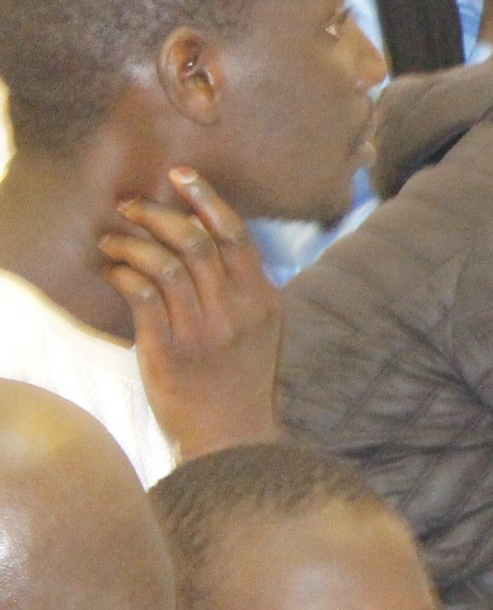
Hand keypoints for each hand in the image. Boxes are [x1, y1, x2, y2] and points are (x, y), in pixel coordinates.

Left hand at [98, 168, 281, 457]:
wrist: (229, 434)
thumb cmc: (239, 379)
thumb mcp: (259, 330)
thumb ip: (243, 287)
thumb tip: (211, 239)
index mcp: (264, 300)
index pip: (235, 235)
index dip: (206, 198)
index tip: (181, 175)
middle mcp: (237, 311)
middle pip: (196, 241)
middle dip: (158, 213)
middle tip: (130, 205)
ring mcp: (203, 331)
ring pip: (166, 263)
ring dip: (132, 242)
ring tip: (111, 238)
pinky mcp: (169, 350)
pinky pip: (141, 295)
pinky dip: (123, 273)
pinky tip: (112, 270)